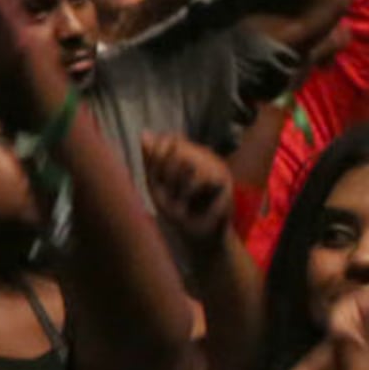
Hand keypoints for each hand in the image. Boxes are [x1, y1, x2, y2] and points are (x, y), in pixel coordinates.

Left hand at [138, 132, 236, 249]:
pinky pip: (198, 178)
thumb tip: (144, 132)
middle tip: (168, 196)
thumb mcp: (158, 186)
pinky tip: (189, 205)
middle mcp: (202, 154)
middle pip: (174, 148)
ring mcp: (215, 164)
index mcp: (186, 154)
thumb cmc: (178, 211)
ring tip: (178, 203)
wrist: (200, 237)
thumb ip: (152, 160)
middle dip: (164, 174)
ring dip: (174, 185)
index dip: (156, 157)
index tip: (156, 181)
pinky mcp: (224, 177)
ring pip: (185, 160)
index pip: (168, 140)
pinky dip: (187, 194)